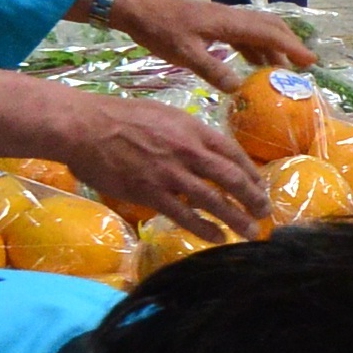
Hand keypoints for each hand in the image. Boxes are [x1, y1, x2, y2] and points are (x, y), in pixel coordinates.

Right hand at [54, 93, 269, 243]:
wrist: (86, 127)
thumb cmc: (121, 117)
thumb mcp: (164, 115)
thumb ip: (187, 133)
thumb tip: (203, 148)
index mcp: (193, 129)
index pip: (233, 152)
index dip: (251, 171)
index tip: (260, 184)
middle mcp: (188, 151)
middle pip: (232, 177)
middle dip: (253, 197)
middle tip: (266, 211)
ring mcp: (171, 174)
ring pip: (215, 200)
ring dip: (238, 218)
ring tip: (252, 231)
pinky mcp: (152, 194)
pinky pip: (185, 216)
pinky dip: (205, 228)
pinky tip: (218, 237)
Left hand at [97, 0, 312, 91]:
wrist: (137, 8)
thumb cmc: (160, 29)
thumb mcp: (185, 54)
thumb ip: (213, 70)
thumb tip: (240, 89)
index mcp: (230, 22)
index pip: (270, 34)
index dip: (293, 48)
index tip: (311, 63)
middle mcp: (232, 17)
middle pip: (271, 27)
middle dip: (290, 45)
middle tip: (304, 66)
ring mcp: (224, 19)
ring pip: (259, 31)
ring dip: (274, 48)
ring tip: (283, 71)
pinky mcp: (214, 24)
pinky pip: (244, 35)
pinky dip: (256, 49)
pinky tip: (254, 66)